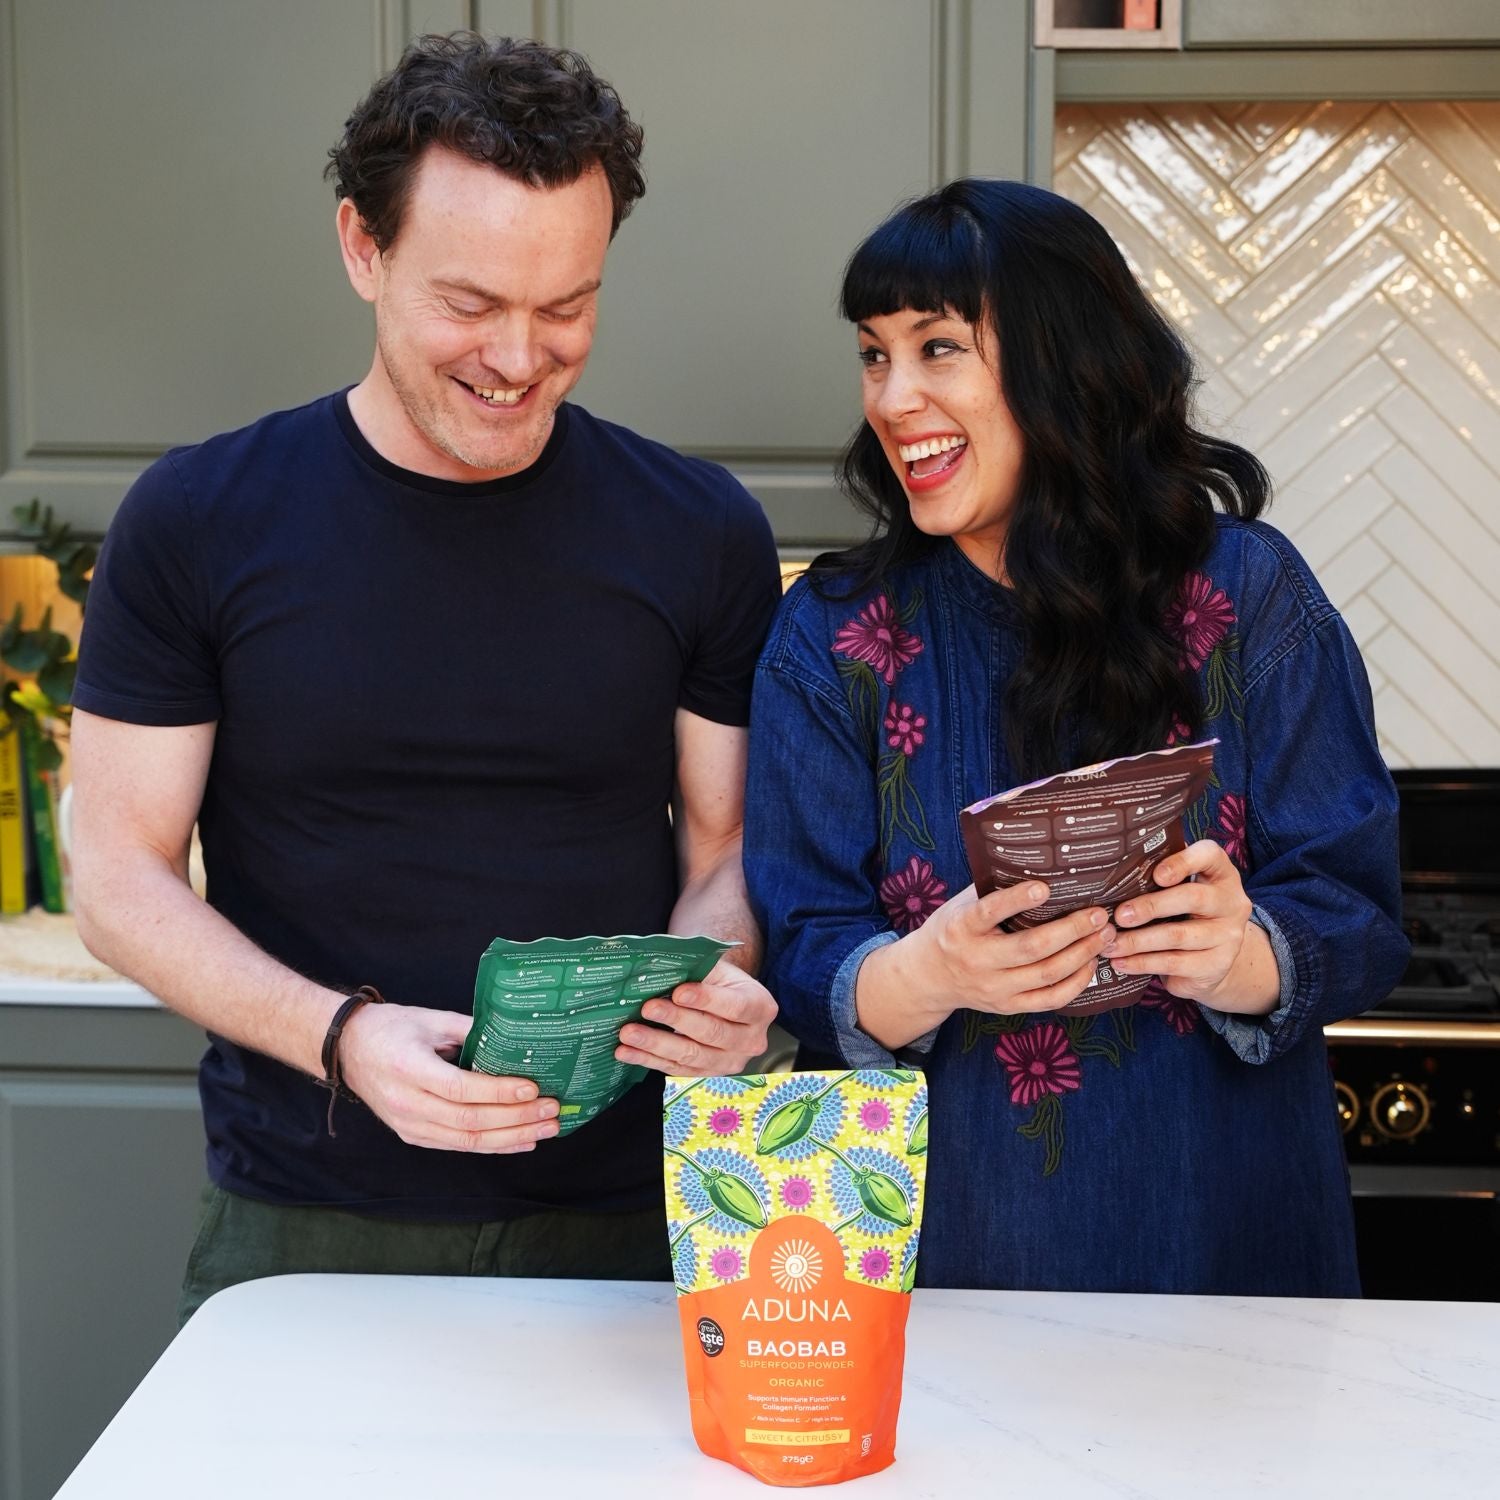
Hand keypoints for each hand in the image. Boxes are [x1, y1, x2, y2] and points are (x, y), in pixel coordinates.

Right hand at [337, 1003, 561, 1153]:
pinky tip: (522, 1140)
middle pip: (469, 1121)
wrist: (348, 1050)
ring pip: (467, 1141)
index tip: (533, 1088)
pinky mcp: (413, 1135)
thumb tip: (517, 1039)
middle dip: (516, 1119)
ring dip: (511, 1137)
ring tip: (547, 1129)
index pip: (460, 1089)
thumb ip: (472, 1030)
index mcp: (408, 1068)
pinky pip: (458, 1145)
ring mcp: (408, 1125)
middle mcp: (406, 1103)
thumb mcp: (431, 1019)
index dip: (499, 1092)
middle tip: (553, 1110)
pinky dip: (493, 1145)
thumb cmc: (391, 1028)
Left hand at [614, 958, 775, 1076]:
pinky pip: (675, 1069)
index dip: (706, 1000)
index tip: (678, 993)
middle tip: (647, 1008)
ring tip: (628, 1032)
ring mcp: (729, 1062)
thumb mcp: (718, 969)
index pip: (734, 1006)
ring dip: (656, 1044)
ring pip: (691, 1056)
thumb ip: (698, 970)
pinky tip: (626, 1052)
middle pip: (712, 1033)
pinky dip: (648, 1060)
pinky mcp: (707, 1074)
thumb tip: (660, 971)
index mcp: (760, 1007)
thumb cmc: (719, 981)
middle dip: (676, 1020)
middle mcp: (751, 1040)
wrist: (724, 1002)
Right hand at [901, 881, 1115, 1018]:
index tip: (1044, 887)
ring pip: (1047, 974)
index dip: (1016, 900)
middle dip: (1071, 930)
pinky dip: (1076, 982)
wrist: (930, 976)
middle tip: (1098, 914)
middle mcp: (977, 960)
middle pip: (1031, 948)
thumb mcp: (961, 904)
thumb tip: (1038, 861)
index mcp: (962, 927)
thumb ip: (992, 889)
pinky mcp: (1008, 1006)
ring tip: (1103, 935)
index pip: (988, 912)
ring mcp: (994, 988)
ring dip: (1082, 954)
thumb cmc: (953, 929)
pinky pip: (1050, 999)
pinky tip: (1090, 964)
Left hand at [1103, 839, 1261, 1005]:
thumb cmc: (1186, 913)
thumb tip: (1115, 867)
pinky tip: (1120, 962)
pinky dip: (1142, 963)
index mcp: (1222, 874)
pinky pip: (1174, 963)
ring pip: (1178, 936)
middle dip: (1150, 906)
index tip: (1156, 874)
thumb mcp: (1181, 890)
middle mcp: (1231, 903)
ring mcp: (1228, 936)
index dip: (1183, 862)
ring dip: (1137, 941)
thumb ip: (1160, 875)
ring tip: (1110, 943)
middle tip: (1119, 915)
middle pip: (1192, 898)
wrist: (1214, 960)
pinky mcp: (1216, 965)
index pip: (1210, 855)